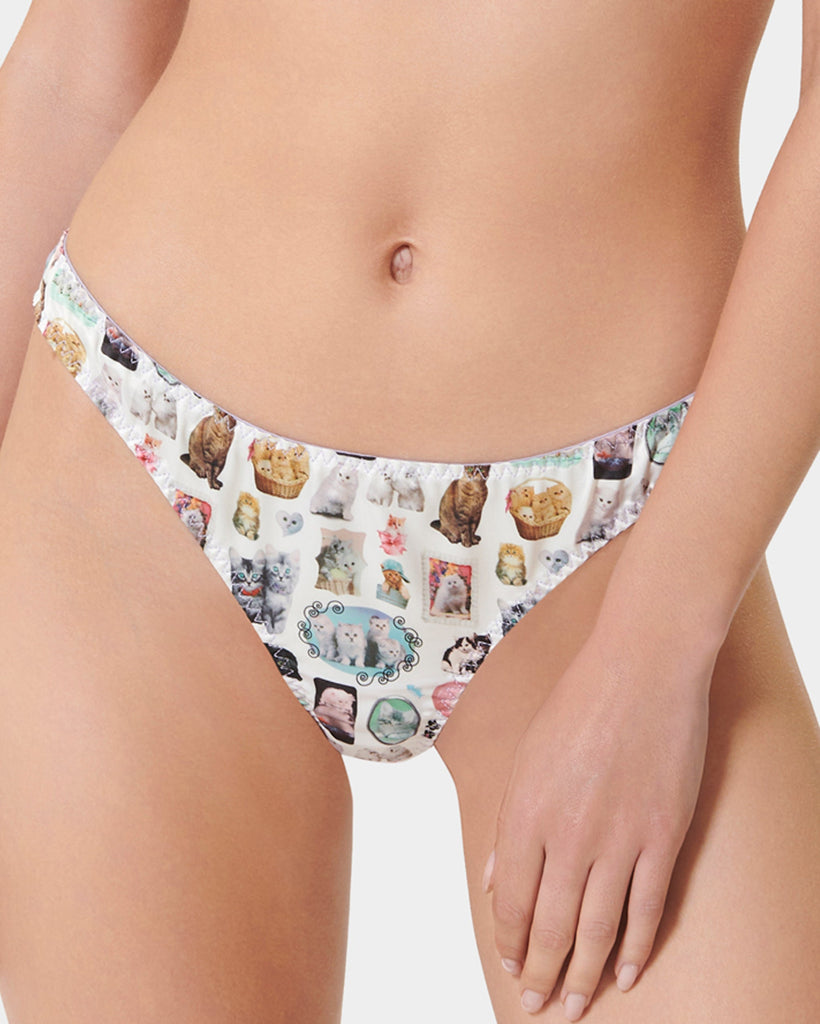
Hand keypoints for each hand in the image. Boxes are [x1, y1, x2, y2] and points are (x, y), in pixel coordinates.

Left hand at [482, 625, 713, 1019]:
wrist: (641, 669)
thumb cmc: (577, 704)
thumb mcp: (526, 759)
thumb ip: (510, 824)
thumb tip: (496, 879)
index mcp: (526, 813)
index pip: (513, 901)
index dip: (511, 940)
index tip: (512, 965)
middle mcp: (569, 835)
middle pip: (552, 925)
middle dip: (542, 972)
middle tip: (539, 1005)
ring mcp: (620, 839)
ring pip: (597, 927)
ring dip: (584, 973)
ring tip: (577, 1004)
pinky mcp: (663, 836)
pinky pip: (647, 907)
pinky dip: (635, 946)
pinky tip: (625, 971)